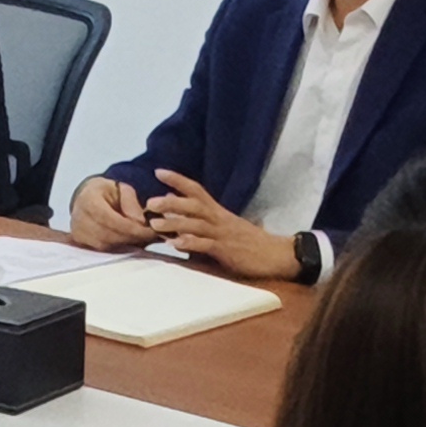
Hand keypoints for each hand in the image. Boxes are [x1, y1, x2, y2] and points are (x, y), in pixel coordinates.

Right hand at [67, 175, 154, 250]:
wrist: (86, 198)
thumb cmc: (106, 192)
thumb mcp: (121, 189)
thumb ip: (131, 203)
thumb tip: (141, 222)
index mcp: (88, 200)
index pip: (111, 219)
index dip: (132, 228)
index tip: (151, 231)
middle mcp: (79, 218)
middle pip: (108, 236)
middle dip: (132, 239)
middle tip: (151, 237)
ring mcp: (78, 233)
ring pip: (106, 246)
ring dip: (127, 245)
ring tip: (143, 239)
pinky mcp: (80, 243)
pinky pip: (102, 251)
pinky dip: (119, 249)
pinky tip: (131, 243)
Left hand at [142, 172, 297, 280]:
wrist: (275, 254)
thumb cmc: (248, 242)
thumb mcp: (223, 226)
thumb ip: (200, 218)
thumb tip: (174, 208)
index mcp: (218, 212)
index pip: (196, 190)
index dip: (178, 180)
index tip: (158, 172)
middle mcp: (219, 219)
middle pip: (193, 205)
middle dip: (170, 202)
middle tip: (150, 203)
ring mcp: (223, 234)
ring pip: (197, 224)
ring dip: (175, 223)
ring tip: (155, 224)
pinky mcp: (227, 250)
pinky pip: (206, 245)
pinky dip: (190, 243)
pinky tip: (175, 244)